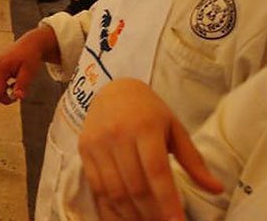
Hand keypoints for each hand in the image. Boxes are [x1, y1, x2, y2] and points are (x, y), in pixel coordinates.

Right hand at [0, 25, 57, 102]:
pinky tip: (9, 81)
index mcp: (1, 67)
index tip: (14, 99)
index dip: (3, 99)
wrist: (28, 45)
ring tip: (13, 85)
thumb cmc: (30, 58)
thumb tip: (18, 97)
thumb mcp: (30, 72)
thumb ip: (22, 85)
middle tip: (13, 94)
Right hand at [78, 79, 222, 220]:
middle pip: (134, 185)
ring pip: (114, 190)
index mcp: (145, 127)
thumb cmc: (149, 111)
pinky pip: (96, 186)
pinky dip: (110, 207)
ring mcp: (97, 143)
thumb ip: (193, 160)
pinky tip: (124, 216)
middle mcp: (118, 134)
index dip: (167, 201)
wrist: (113, 90)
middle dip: (151, 213)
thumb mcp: (175, 129)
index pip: (156, 171)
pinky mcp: (84, 149)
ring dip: (131, 214)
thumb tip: (216, 189)